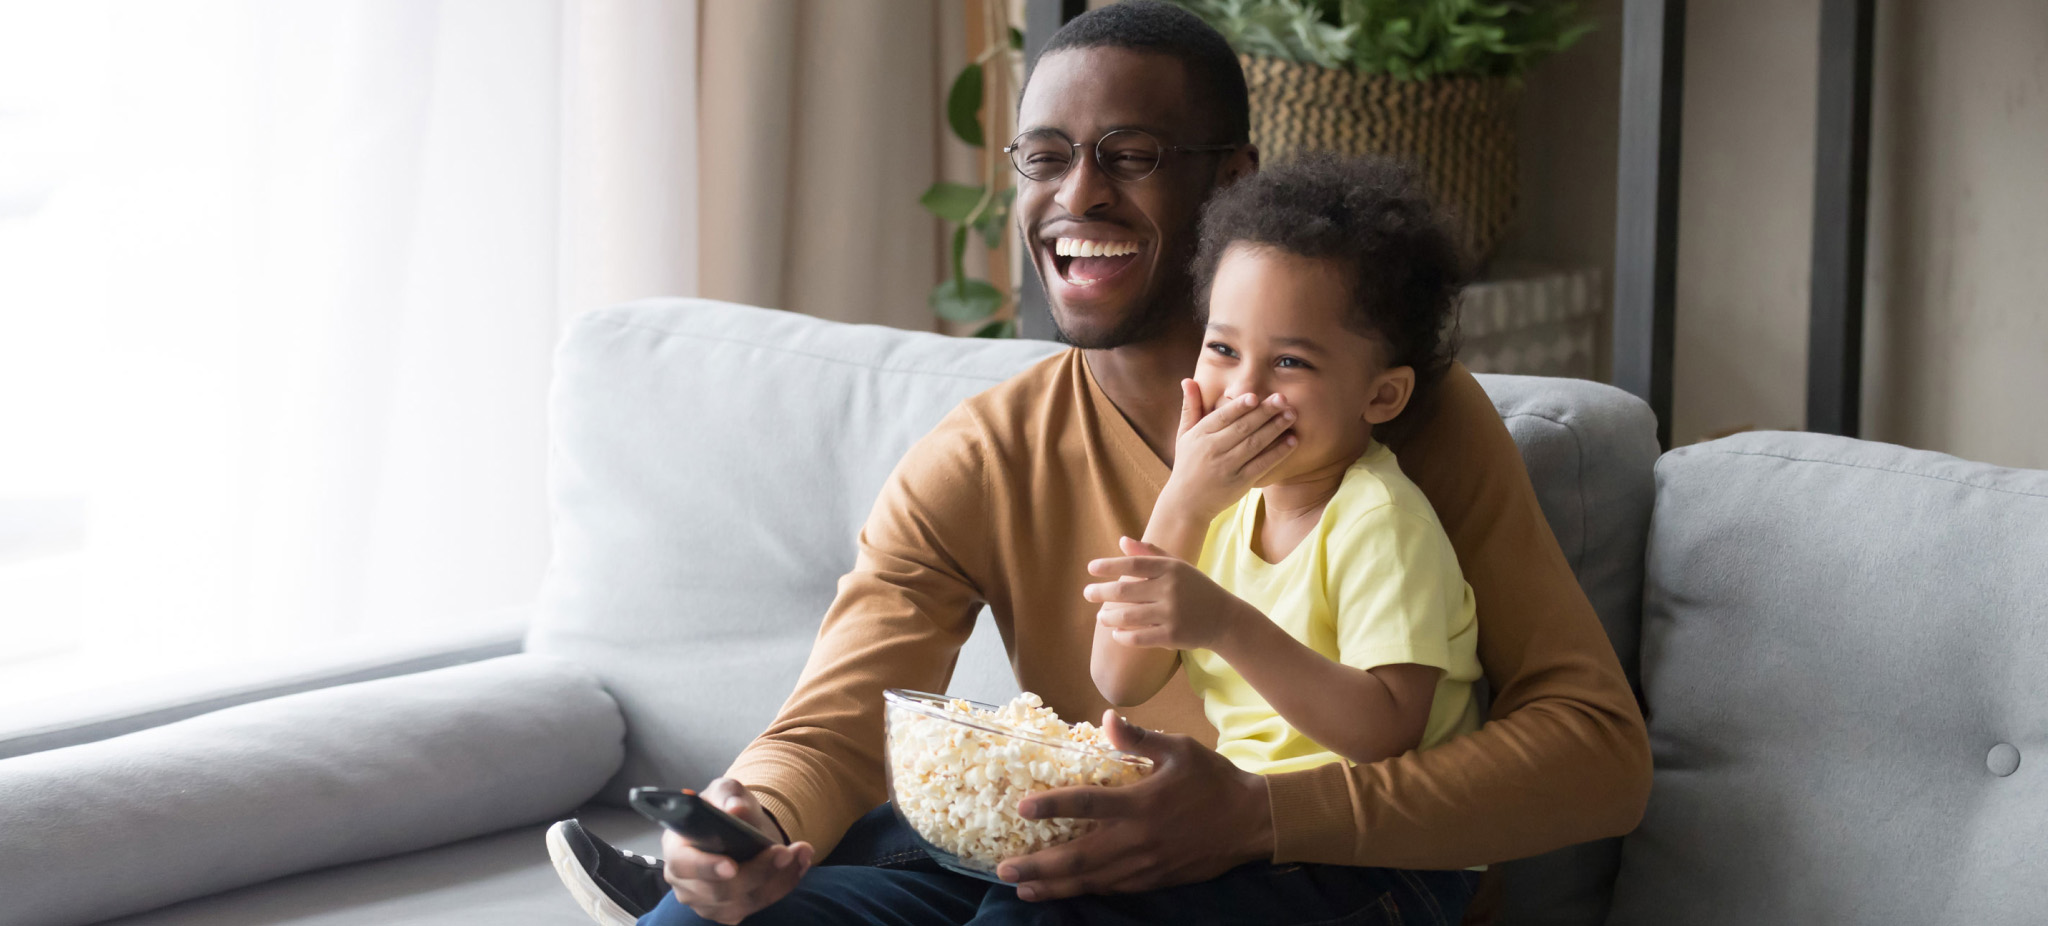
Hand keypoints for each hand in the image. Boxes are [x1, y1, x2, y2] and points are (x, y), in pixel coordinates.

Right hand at [658, 778, 814, 924]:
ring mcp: (706, 902)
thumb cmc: (725, 809)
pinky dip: (783, 885)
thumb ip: (728, 796)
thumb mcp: (725, 792)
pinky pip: (759, 905)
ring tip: (800, 852)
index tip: (731, 866)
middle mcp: (686, 882)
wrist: (740, 830)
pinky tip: (799, 864)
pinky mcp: (729, 913)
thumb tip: (735, 810)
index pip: (683, 864)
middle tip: (784, 851)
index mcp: (676, 849)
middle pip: (720, 890)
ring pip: (745, 902)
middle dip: (757, 871)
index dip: (705, 867)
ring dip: (779, 878)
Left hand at [996, 710, 1272, 900]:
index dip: (1051, 807)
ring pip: (1092, 880)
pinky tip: (1066, 892)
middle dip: (1039, 866)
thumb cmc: (1214, 780)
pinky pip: (1114, 888)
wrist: (1253, 822)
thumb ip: (1139, 738)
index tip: (1020, 808)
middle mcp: (1138, 839)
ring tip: (1023, 889)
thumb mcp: (1179, 749)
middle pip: (1078, 857)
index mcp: (1141, 803)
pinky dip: (1086, 891)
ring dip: (1055, 886)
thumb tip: (1107, 718)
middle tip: (1005, 870)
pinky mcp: (1155, 880)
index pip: (1086, 805)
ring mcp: (1146, 865)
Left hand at [1085, 536, 1257, 651]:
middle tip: (1087, 594)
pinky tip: (1115, 634)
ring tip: (1100, 617)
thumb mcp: (1178, 567)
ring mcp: (1171, 613)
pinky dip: (1123, 637)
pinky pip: (1139, 637)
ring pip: (1128, 616)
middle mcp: (1170, 589)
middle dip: (1101, 592)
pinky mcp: (1172, 635)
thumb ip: (1150, 553)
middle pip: (1125, 591)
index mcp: (1170, 569)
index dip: (1109, 566)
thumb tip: (1122, 541)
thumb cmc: (1196, 589)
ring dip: (1108, 617)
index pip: (1133, 565)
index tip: (1091, 568)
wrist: (1224, 618)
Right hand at [1159, 380, 1296, 521]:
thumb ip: (1190, 407)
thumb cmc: (1187, 463)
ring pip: (1255, 444)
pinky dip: (1278, 452)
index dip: (1239, 407)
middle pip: (1242, 428)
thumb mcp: (1184, 434)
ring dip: (1275, 428)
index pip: (1222, 417)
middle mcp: (1213, 450)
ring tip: (1291, 414)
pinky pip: (1262, 464)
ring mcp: (1228, 467)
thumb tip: (1188, 379)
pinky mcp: (1240, 483)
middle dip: (1264, 412)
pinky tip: (1292, 440)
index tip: (1255, 396)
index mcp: (1200, 435)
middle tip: (1283, 398)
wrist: (1186, 503)